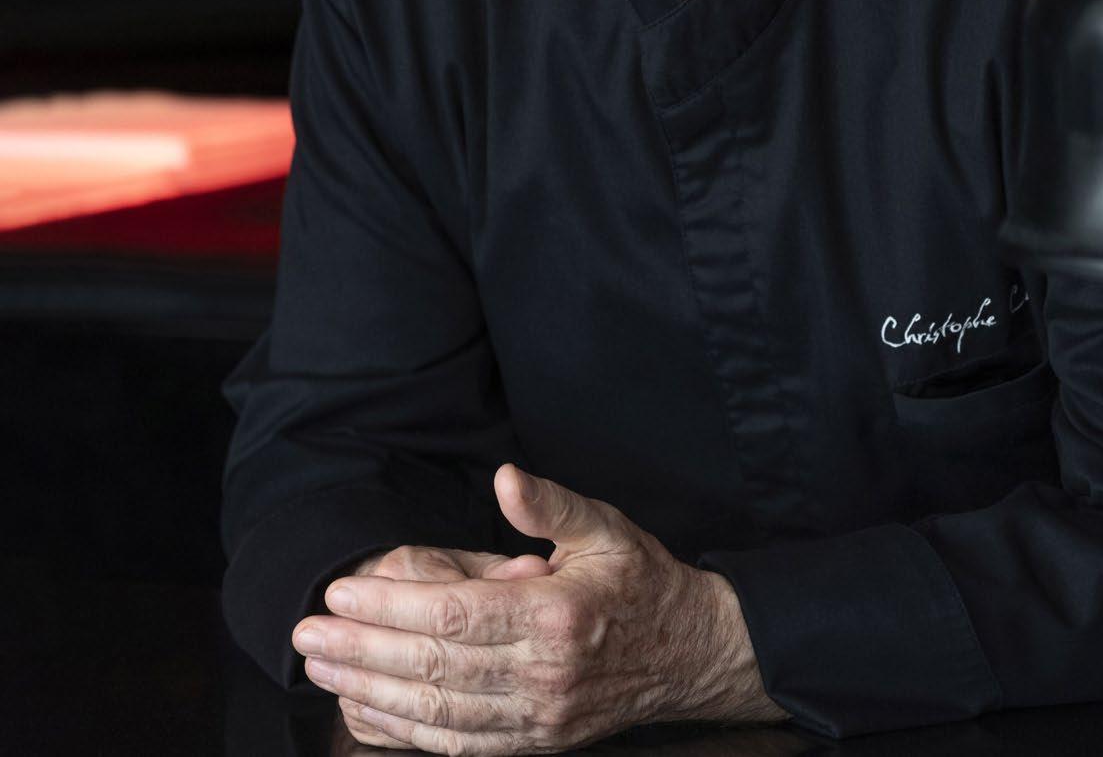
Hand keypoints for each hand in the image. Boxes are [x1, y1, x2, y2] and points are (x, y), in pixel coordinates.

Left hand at [292, 464, 786, 752]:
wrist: (691, 653)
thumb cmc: (640, 580)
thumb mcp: (604, 526)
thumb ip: (549, 505)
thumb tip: (504, 477)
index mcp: (554, 617)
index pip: (454, 613)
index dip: (391, 604)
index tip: (339, 590)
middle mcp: (542, 676)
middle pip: (434, 667)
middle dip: (362, 649)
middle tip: (306, 632)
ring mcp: (538, 718)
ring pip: (438, 712)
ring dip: (371, 692)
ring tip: (321, 668)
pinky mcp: (536, 742)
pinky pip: (459, 744)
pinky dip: (406, 731)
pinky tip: (368, 711)